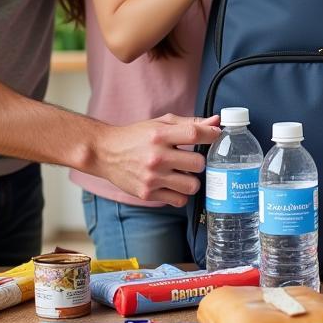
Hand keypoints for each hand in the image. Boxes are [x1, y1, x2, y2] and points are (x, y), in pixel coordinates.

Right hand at [98, 114, 220, 204]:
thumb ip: (190, 123)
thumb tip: (216, 122)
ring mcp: (152, 178)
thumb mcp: (161, 124)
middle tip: (191, 159)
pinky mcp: (147, 194)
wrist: (106, 153)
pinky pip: (178, 200)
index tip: (216, 136)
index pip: (195, 133)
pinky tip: (173, 185)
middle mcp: (156, 157)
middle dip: (199, 161)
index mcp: (160, 135)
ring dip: (192, 180)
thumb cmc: (136, 136)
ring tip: (183, 174)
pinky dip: (180, 194)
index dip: (212, 135)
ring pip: (192, 186)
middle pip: (198, 163)